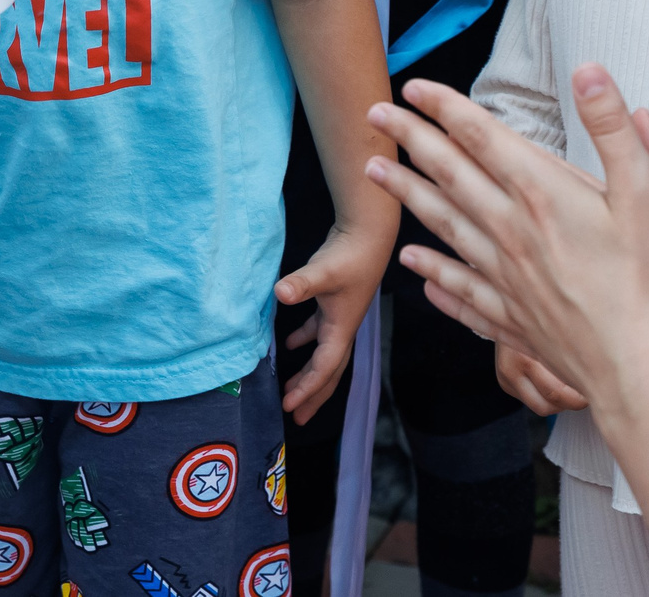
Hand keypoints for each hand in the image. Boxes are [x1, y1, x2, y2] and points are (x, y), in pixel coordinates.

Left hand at [275, 225, 389, 421]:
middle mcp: (343, 329)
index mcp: (341, 330)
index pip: (324, 369)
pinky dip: (305, 341)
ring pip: (324, 355)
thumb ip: (301, 283)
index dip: (307, 390)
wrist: (369, 232)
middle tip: (297, 417)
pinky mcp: (333, 302)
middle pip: (329, 372)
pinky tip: (288, 343)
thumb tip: (280, 293)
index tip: (288, 406)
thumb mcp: (323, 271)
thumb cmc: (350, 254)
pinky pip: (318, 332)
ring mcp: (340, 316)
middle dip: (313, 396)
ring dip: (309, 373)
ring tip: (291, 389)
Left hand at [363, 65, 648, 411]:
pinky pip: (460, 290)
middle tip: (373, 116)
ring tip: (374, 174)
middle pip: (448, 174)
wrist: (640, 370)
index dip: (443, 107)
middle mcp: (510, 230)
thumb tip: (588, 70)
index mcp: (540, 193)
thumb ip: (613, 129)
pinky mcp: (510, 318)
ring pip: (442, 225)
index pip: (480, 136)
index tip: (411, 87)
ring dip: (406, 195)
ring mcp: (504, 277)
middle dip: (409, 139)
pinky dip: (433, 275)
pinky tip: (413, 268)